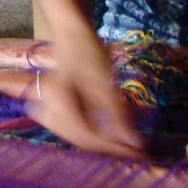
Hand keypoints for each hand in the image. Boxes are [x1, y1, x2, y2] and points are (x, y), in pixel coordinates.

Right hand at [27, 31, 144, 158]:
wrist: (71, 33)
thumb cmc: (88, 51)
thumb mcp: (106, 84)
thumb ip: (118, 116)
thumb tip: (135, 145)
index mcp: (58, 103)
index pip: (87, 136)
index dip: (114, 147)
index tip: (139, 154)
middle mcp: (48, 110)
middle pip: (81, 139)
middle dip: (109, 147)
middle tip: (136, 152)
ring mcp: (49, 110)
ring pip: (77, 136)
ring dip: (101, 143)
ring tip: (125, 145)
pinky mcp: (56, 109)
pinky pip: (74, 128)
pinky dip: (93, 133)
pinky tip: (110, 135)